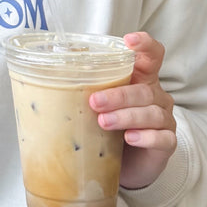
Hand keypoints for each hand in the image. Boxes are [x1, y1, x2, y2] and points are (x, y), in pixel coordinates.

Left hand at [88, 31, 176, 190]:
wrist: (128, 165)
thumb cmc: (110, 129)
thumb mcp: (96, 107)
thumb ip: (82, 91)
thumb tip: (39, 77)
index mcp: (141, 80)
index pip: (152, 55)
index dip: (144, 45)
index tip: (128, 41)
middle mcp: (156, 96)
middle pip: (144, 89)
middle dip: (118, 94)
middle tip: (94, 102)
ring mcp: (164, 120)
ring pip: (152, 113)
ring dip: (126, 116)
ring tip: (103, 123)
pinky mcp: (167, 144)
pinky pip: (162, 138)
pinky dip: (146, 137)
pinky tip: (129, 138)